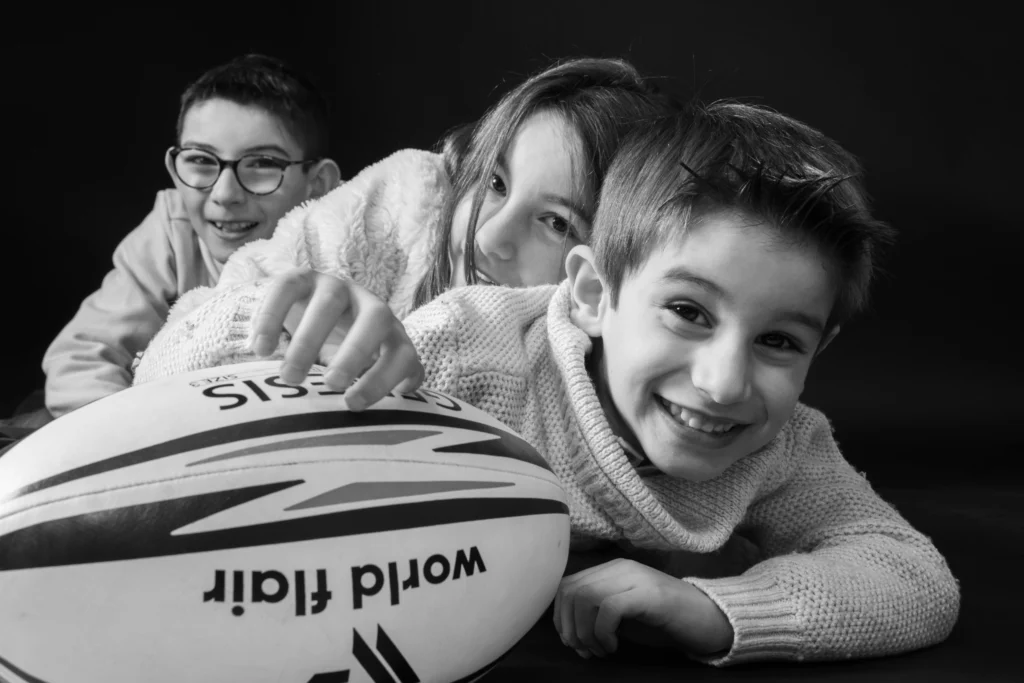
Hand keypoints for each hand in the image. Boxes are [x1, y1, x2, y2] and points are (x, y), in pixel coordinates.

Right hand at [250, 268, 424, 409]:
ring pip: (330, 301)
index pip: (403, 353)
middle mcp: (370, 306)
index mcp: (391, 335)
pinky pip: (288, 287)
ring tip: (290, 377)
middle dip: (356, 352)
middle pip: (376, 318)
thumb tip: (367, 432)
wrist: (310, 311)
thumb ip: (369, 390)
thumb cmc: (340, 355)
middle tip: (331, 384)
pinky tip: (261, 350)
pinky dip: (273, 316)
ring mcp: (338, 287)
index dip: (385, 378)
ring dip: (311, 339)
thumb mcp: (359, 374)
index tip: (353, 404)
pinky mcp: (304, 277)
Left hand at [553, 558, 732, 658]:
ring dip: (586, 632)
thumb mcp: (625, 614)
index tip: (574, 643)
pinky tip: (615, 646)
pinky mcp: (648, 594)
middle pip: (571, 591)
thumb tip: (568, 632)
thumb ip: (597, 613)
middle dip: (569, 628)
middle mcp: (620, 568)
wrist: (710, 618)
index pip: (566, 585)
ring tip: (601, 650)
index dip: (561, 617)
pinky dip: (603, 632)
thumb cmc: (666, 620)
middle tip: (585, 651)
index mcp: (612, 570)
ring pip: (585, 597)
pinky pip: (609, 608)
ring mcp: (635, 578)